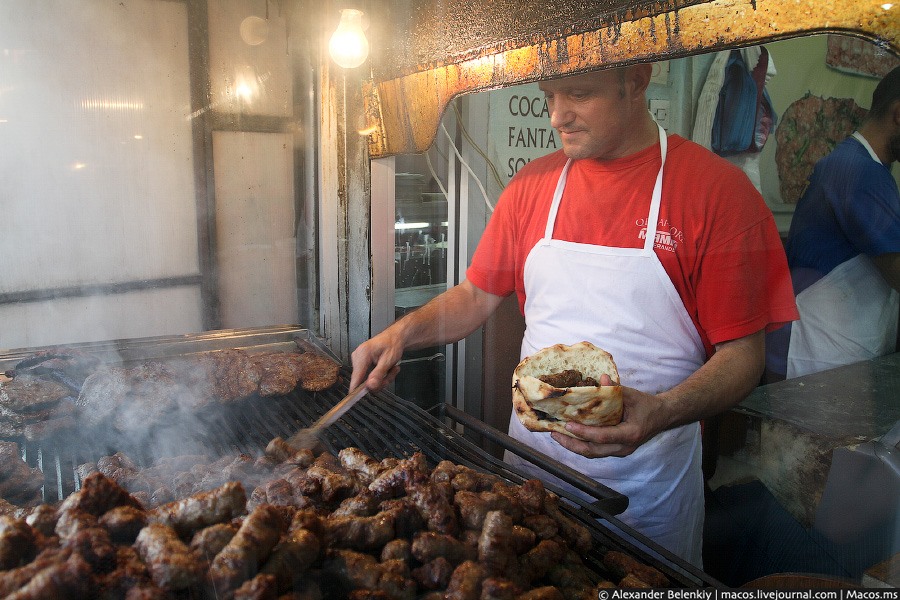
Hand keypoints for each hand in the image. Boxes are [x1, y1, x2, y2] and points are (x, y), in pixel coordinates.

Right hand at [349, 330, 402, 391]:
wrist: (396, 337)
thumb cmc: (393, 344)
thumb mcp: (388, 361)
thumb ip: (378, 374)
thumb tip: (369, 387)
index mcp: (362, 354)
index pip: (356, 377)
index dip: (356, 390)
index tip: (355, 399)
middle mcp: (357, 357)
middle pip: (363, 380)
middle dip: (379, 381)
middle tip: (391, 374)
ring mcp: (358, 360)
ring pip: (367, 380)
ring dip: (381, 378)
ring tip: (391, 369)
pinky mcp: (361, 363)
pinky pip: (368, 376)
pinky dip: (379, 376)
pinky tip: (387, 369)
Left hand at [550, 384, 668, 457]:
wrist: (662, 416)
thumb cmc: (646, 405)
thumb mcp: (632, 394)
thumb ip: (615, 389)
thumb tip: (601, 379)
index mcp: (630, 433)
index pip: (602, 436)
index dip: (584, 432)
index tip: (568, 425)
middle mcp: (624, 447)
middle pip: (593, 450)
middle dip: (571, 443)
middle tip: (554, 433)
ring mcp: (620, 451)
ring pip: (593, 453)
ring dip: (573, 446)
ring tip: (557, 435)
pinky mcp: (616, 450)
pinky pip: (596, 450)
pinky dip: (581, 444)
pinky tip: (569, 436)